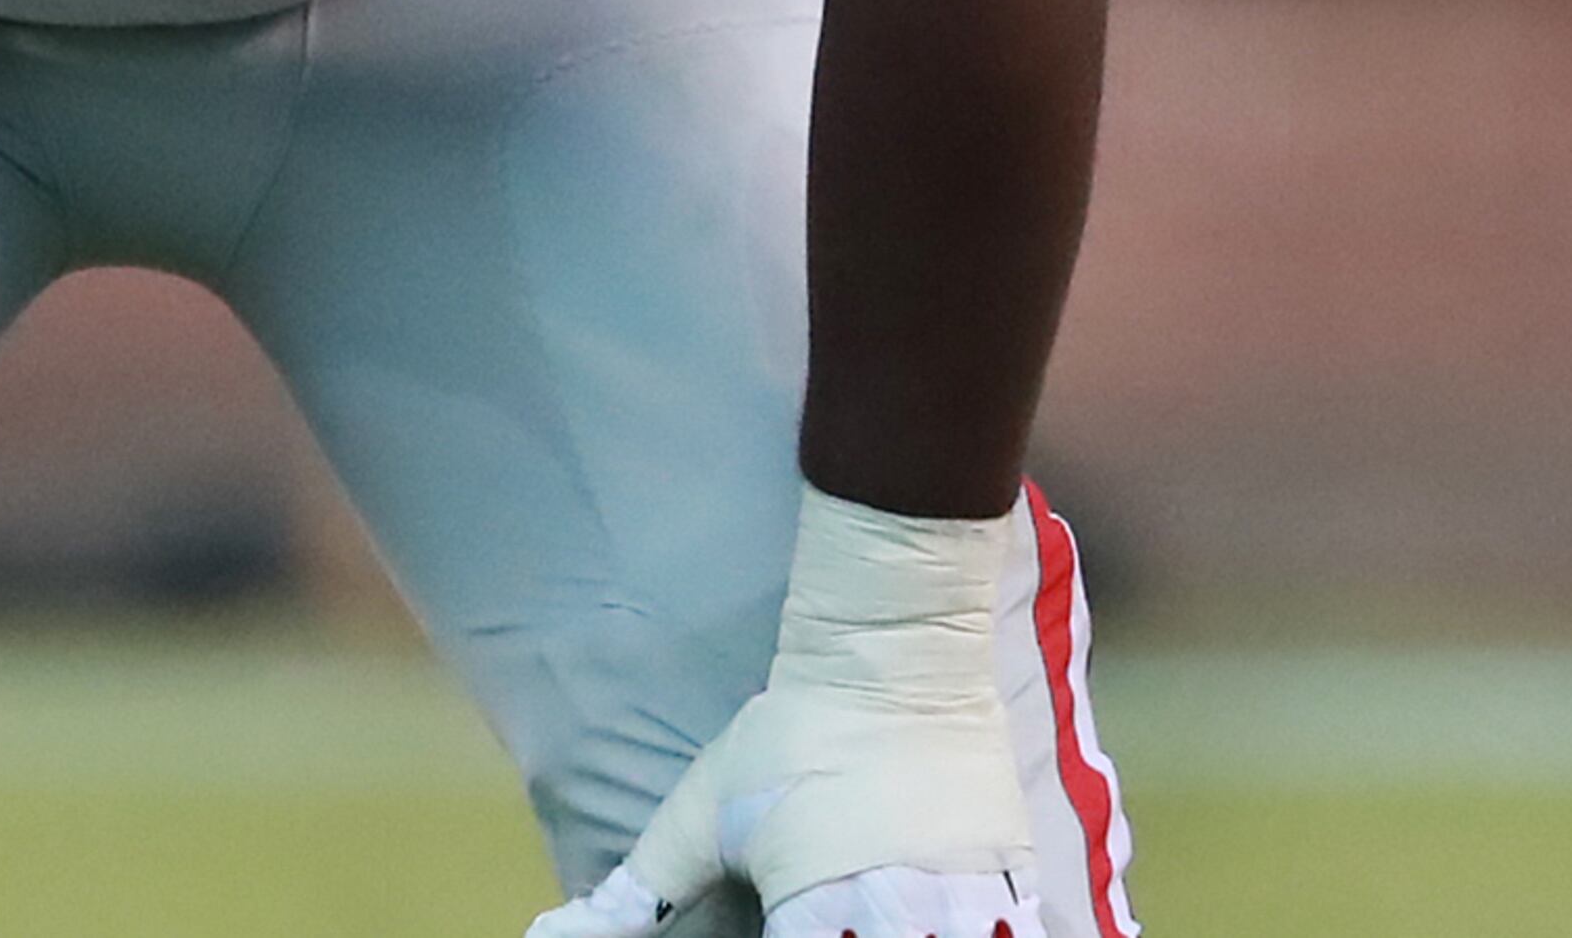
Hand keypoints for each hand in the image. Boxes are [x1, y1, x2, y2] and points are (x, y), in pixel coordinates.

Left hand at [526, 487, 1027, 937]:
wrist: (893, 661)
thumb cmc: (789, 738)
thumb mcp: (701, 811)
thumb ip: (637, 892)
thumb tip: (552, 933)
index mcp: (817, 920)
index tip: (761, 935)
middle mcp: (902, 927)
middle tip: (816, 918)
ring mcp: (973, 915)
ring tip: (862, 914)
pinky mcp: (1018, 892)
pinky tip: (938, 925)